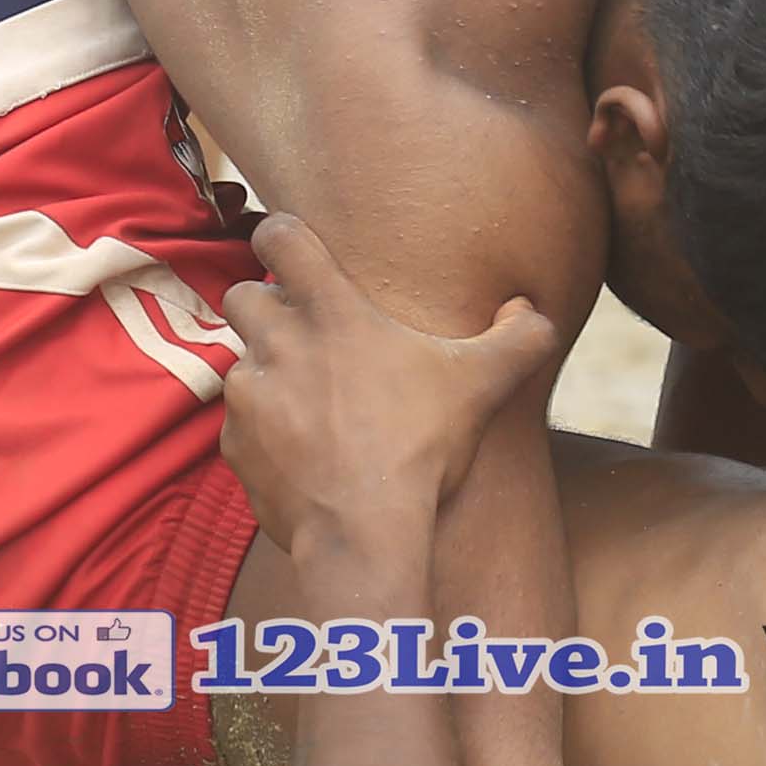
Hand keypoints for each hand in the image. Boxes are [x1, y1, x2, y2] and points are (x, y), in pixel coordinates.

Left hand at [212, 212, 558, 573]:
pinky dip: (263, 434)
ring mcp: (250, 394)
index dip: (279, 234)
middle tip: (303, 335)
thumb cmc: (421, 447)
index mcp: (333, 313)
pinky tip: (303, 456)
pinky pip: (240, 425)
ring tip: (312, 407)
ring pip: (241, 363)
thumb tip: (530, 312)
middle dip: (263, 307)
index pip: (279, 236)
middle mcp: (279, 343)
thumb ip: (518, 338)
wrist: (364, 531)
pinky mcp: (235, 444)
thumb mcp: (483, 386)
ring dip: (268, 374)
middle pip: (241, 295)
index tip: (289, 249)